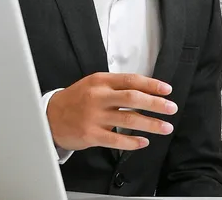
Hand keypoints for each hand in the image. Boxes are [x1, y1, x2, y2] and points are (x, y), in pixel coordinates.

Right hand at [46, 72, 178, 151]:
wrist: (49, 116)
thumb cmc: (76, 100)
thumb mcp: (93, 84)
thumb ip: (116, 85)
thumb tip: (145, 89)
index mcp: (101, 81)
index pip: (131, 80)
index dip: (152, 85)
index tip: (167, 90)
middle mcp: (98, 97)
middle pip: (133, 98)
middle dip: (156, 104)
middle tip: (171, 108)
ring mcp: (94, 116)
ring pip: (128, 119)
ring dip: (151, 124)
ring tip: (165, 127)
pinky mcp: (91, 134)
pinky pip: (117, 139)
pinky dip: (133, 141)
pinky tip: (143, 142)